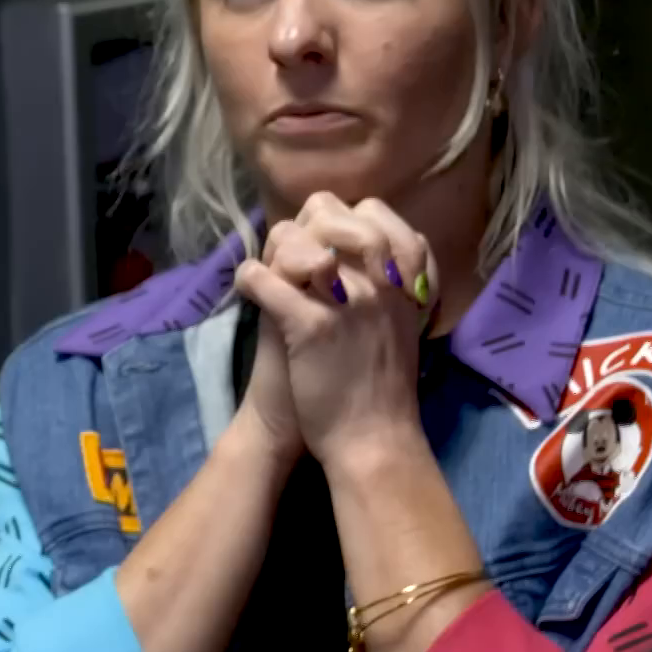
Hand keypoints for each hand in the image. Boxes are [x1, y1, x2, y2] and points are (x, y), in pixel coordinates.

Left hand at [234, 193, 437, 472]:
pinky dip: (250, 280)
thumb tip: (349, 250)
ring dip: (276, 254)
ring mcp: (347, 301)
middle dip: (304, 227)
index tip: (328, 250)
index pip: (372, 211)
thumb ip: (384, 285)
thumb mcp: (399, 325)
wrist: (373, 441)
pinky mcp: (311, 325)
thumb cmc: (381, 387)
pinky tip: (252, 291)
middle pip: (329, 213)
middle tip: (295, 261)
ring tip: (275, 280)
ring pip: (294, 239)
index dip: (342, 221)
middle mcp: (378, 282)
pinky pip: (266, 278)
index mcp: (401, 280)